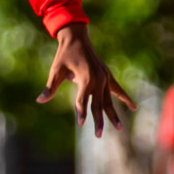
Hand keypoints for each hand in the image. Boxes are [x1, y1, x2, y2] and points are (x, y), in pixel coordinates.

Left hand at [37, 22, 137, 136]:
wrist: (76, 38)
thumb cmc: (64, 55)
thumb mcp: (55, 70)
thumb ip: (50, 87)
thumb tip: (40, 100)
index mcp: (85, 78)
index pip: (82, 100)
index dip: (80, 112)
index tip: (80, 124)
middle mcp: (98, 79)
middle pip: (98, 104)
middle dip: (99, 120)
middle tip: (98, 135)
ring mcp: (105, 77)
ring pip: (109, 100)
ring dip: (114, 114)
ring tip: (119, 128)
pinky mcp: (107, 75)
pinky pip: (118, 89)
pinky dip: (125, 98)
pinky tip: (133, 108)